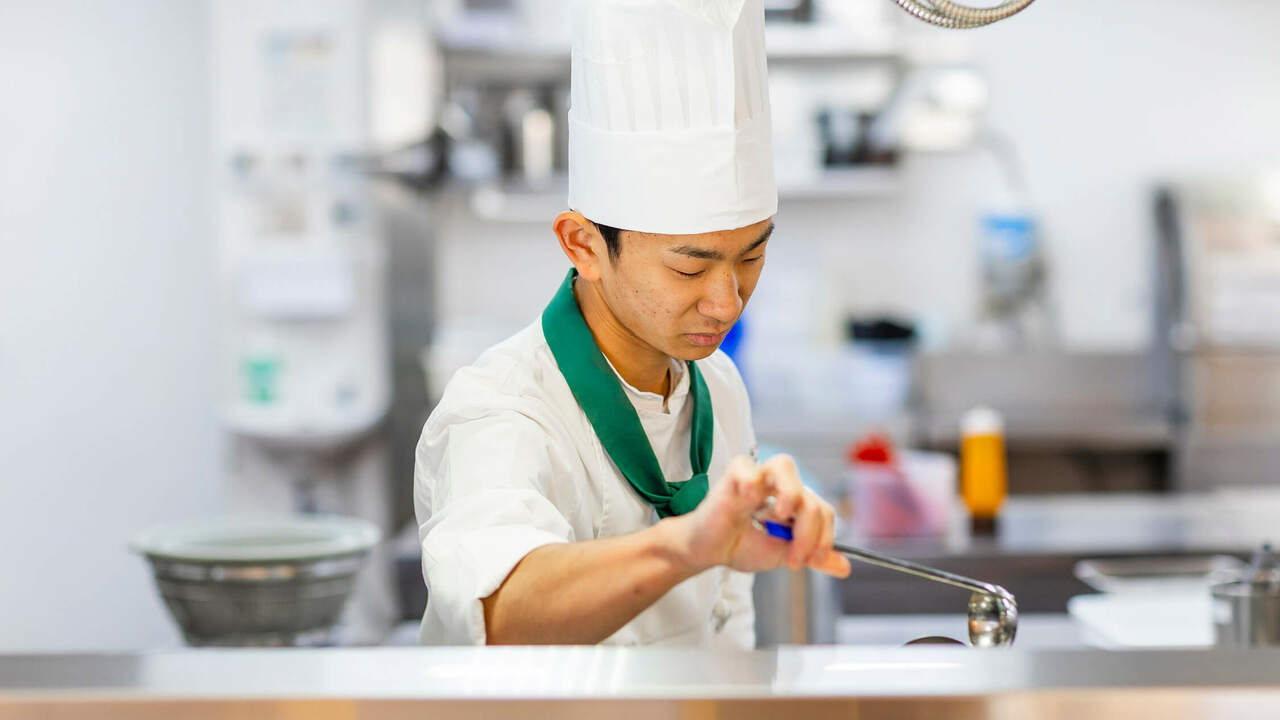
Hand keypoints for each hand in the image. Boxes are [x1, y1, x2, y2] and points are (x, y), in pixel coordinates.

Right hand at [669, 455, 850, 577]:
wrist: (707, 552)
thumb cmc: (739, 546)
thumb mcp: (782, 555)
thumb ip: (812, 557)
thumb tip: (845, 567)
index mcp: (793, 500)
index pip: (822, 509)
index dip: (823, 537)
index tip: (808, 561)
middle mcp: (778, 485)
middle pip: (810, 496)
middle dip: (808, 532)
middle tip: (792, 558)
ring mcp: (755, 476)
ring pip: (785, 465)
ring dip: (790, 495)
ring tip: (780, 517)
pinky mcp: (732, 476)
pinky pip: (747, 468)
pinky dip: (751, 483)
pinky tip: (749, 503)